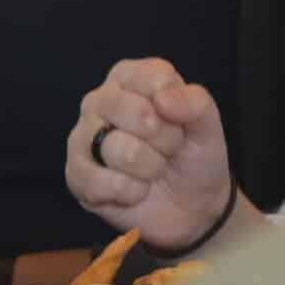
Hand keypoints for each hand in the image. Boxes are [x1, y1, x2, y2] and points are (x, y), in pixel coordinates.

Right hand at [66, 57, 233, 249]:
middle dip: (164, 138)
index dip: (174, 106)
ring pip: (116, 148)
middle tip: (169, 148)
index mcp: (130, 77)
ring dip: (149, 168)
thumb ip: (195, 103)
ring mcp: (82, 138)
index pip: (150, 77)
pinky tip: (137, 190)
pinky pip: (99, 182)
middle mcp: (100, 101)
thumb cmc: (193, 155)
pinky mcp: (76, 175)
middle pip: (130, 111)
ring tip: (153, 169)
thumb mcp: (207, 125)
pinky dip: (131, 192)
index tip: (181, 121)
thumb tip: (163, 98)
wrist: (191, 207)